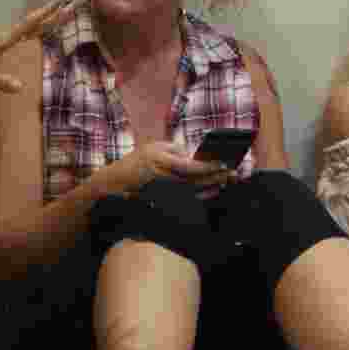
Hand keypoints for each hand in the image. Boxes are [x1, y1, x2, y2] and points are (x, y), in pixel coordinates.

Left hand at [0, 0, 75, 92]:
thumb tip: (21, 87)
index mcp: (1, 42)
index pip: (27, 26)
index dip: (44, 15)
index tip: (59, 4)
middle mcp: (3, 38)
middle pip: (30, 24)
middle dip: (48, 14)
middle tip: (65, 4)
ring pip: (26, 28)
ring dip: (42, 21)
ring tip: (56, 14)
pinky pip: (21, 35)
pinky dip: (32, 30)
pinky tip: (34, 33)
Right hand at [103, 141, 232, 195]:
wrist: (114, 185)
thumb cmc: (135, 163)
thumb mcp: (153, 149)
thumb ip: (175, 150)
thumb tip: (195, 156)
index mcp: (161, 161)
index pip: (191, 166)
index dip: (210, 167)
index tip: (225, 164)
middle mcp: (164, 178)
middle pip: (197, 180)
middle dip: (217, 177)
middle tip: (234, 173)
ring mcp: (165, 192)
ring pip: (195, 191)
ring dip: (213, 186)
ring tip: (228, 180)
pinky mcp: (166, 200)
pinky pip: (188, 198)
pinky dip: (203, 194)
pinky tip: (214, 190)